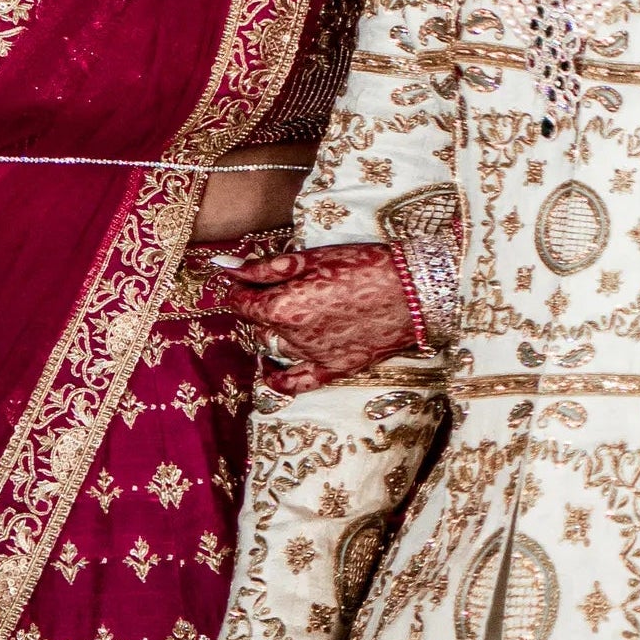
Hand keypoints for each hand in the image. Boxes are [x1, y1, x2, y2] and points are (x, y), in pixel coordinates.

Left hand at [218, 246, 419, 392]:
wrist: (413, 290)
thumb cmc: (364, 265)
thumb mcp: (314, 257)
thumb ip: (266, 267)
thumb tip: (227, 268)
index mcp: (284, 306)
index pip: (242, 302)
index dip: (238, 289)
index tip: (239, 280)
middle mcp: (293, 336)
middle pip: (258, 325)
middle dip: (258, 307)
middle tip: (271, 289)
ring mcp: (313, 356)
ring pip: (274, 347)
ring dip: (271, 332)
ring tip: (284, 313)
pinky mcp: (333, 368)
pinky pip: (295, 382)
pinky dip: (278, 380)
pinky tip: (270, 373)